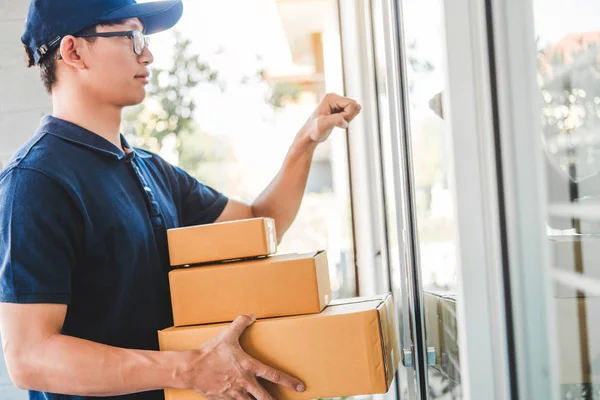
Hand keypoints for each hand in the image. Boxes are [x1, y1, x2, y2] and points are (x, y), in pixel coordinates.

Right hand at [179, 314, 304, 399]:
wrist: (191, 369)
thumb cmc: (210, 353)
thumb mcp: (226, 335)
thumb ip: (240, 323)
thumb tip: (251, 315)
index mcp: (248, 366)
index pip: (274, 375)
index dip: (289, 381)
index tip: (300, 386)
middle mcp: (244, 382)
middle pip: (265, 397)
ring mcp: (234, 393)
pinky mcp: (224, 399)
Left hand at [300, 93, 361, 143]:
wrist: (309, 136)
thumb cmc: (313, 131)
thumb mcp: (323, 125)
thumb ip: (335, 120)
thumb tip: (345, 122)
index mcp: (331, 97)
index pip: (352, 104)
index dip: (347, 115)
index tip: (335, 121)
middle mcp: (334, 97)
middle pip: (355, 105)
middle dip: (348, 117)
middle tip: (335, 122)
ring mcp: (337, 103)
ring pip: (354, 109)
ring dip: (347, 119)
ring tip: (335, 123)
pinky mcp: (339, 109)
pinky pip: (352, 113)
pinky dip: (347, 120)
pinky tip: (336, 123)